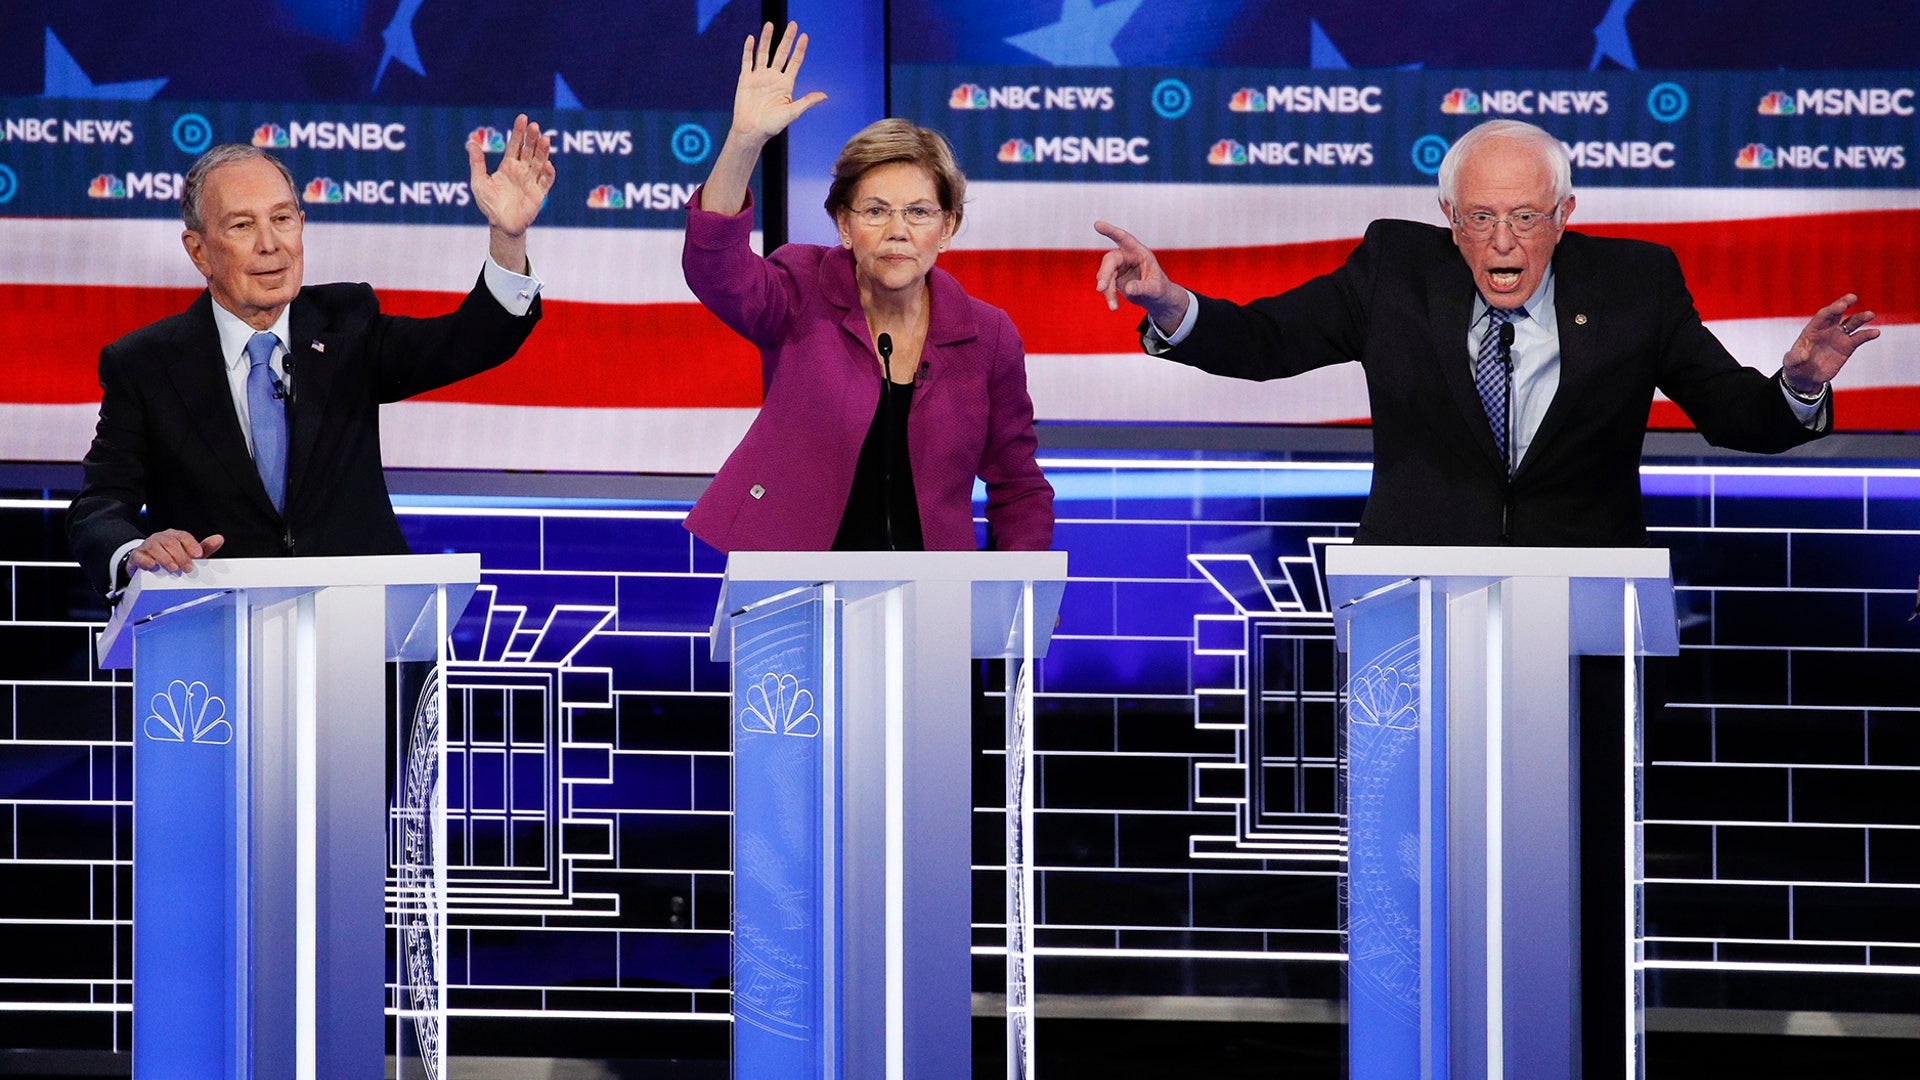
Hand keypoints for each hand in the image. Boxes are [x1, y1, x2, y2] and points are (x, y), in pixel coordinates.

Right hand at [128, 530, 223, 575]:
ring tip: (173, 568)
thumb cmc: (171, 557)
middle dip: (180, 555)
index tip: (199, 555)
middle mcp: (160, 538)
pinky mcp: (137, 555)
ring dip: (165, 558)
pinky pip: (139, 555)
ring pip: (155, 547)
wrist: (146, 562)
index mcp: (174, 536)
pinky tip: (153, 566)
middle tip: (188, 568)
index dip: (191, 545)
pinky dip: (146, 560)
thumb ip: (204, 547)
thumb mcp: (189, 554)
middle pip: (170, 542)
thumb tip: (220, 538)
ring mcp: (147, 546)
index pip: (183, 536)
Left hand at [469, 113, 554, 239]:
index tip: (523, 118)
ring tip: (545, 139)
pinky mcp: (538, 193)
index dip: (519, 132)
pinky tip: (547, 164)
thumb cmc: (489, 204)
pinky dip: (547, 173)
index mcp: (508, 166)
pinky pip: (545, 181)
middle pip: (529, 151)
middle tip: (535, 126)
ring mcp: (531, 181)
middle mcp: (522, 171)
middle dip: (532, 138)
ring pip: (539, 162)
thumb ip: (477, 163)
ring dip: (542, 151)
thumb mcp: (478, 181)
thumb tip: (471, 143)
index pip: (515, 145)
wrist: (500, 224)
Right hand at [732, 21, 826, 141]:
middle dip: (787, 39)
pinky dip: (748, 50)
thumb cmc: (772, 125)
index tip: (805, 36)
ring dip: (766, 39)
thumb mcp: (792, 112)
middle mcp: (773, 77)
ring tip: (770, 25)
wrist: (751, 131)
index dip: (800, 49)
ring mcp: (759, 77)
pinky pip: (747, 61)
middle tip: (793, 24)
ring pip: (763, 53)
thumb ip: (807, 101)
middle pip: (781, 53)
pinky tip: (751, 38)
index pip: (795, 62)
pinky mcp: (746, 79)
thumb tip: (825, 95)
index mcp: (786, 84)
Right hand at [1094, 220, 1189, 333]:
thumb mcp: (1155, 289)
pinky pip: (1106, 285)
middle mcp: (1128, 257)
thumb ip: (1143, 288)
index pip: (1124, 238)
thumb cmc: (1160, 290)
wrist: (1157, 299)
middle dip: (1104, 274)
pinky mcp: (1114, 278)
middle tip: (1101, 288)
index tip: (1097, 224)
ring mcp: (1120, 267)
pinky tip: (1114, 306)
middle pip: (1110, 260)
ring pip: (1105, 274)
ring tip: (1113, 307)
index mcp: (1140, 253)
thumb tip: (1128, 288)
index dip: (1111, 231)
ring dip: (1106, 290)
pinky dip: (1108, 296)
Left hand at [1783, 294, 1877, 393]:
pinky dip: (1867, 335)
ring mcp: (1838, 337)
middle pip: (1837, 313)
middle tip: (1852, 298)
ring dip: (1860, 318)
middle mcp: (1827, 329)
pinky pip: (1859, 338)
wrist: (1806, 377)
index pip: (1822, 316)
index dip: (1831, 310)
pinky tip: (1876, 333)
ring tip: (1870, 314)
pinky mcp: (1847, 347)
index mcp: (1812, 329)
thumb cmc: (1795, 366)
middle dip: (1844, 304)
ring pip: (1851, 323)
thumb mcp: (1790, 362)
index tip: (1840, 305)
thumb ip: (1794, 357)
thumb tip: (1804, 354)